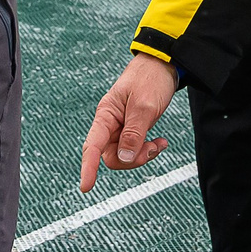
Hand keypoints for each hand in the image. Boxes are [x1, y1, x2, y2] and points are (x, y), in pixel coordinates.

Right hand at [79, 54, 178, 190]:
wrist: (163, 65)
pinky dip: (148, 149)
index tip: (86, 187)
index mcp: (106, 114)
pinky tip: (160, 142)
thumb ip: (133, 133)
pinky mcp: (132, 129)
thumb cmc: (150, 79)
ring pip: (124, 155)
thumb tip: (124, 158)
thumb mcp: (144, 106)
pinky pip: (134, 149)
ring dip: (142, 155)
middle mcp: (110, 123)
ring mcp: (121, 127)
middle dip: (132, 159)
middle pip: (110, 155)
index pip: (92, 145)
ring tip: (160, 144)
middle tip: (153, 148)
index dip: (88, 167)